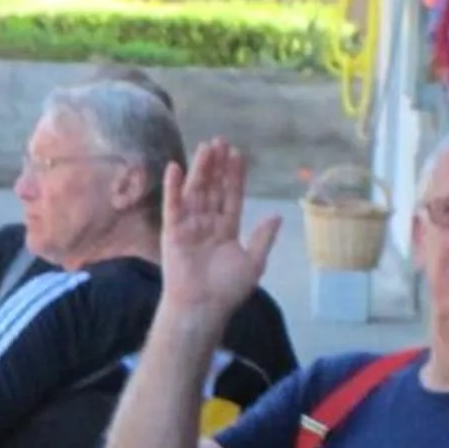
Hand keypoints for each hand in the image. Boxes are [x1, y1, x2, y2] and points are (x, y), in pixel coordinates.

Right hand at [160, 140, 277, 321]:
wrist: (202, 306)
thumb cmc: (227, 289)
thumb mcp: (254, 262)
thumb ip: (263, 237)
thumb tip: (276, 215)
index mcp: (227, 228)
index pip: (232, 196)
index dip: (235, 176)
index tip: (238, 154)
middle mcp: (208, 223)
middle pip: (213, 188)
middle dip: (217, 165)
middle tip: (220, 141)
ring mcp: (189, 225)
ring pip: (196, 191)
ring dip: (200, 169)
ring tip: (205, 147)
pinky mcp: (172, 231)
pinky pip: (173, 205)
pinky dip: (173, 187)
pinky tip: (175, 168)